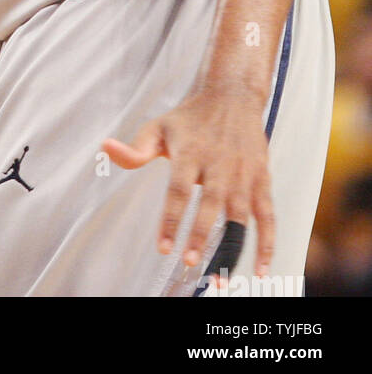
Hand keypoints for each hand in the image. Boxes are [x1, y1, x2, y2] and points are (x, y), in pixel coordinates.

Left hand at [102, 92, 273, 278]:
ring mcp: (243, 174)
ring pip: (240, 215)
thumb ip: (135, 149)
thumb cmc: (191, 118)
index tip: (163, 247)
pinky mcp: (262, 181)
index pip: (178, 190)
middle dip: (199, 234)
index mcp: (190, 153)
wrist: (233, 97)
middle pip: (209, 204)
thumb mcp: (159, 127)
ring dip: (231, 246)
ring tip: (221, 276)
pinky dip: (268, 244)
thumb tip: (106, 149)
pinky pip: (268, 216)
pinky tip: (261, 270)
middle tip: (189, 262)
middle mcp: (218, 165)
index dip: (170, 219)